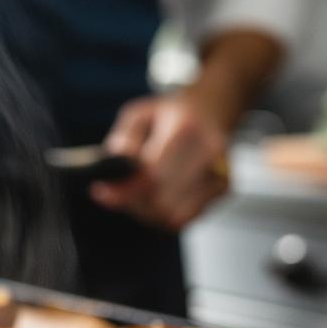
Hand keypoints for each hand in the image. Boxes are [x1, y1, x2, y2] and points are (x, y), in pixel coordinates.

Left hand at [90, 93, 229, 230]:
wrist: (211, 109)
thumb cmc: (170, 114)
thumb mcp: (138, 114)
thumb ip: (124, 140)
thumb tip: (117, 168)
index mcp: (186, 128)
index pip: (153, 175)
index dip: (125, 190)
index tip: (101, 193)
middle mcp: (209, 151)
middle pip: (162, 201)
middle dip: (134, 202)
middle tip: (118, 193)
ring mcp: (220, 172)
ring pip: (173, 216)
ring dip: (148, 212)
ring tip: (138, 194)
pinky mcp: (224, 188)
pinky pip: (185, 218)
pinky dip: (164, 216)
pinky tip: (157, 198)